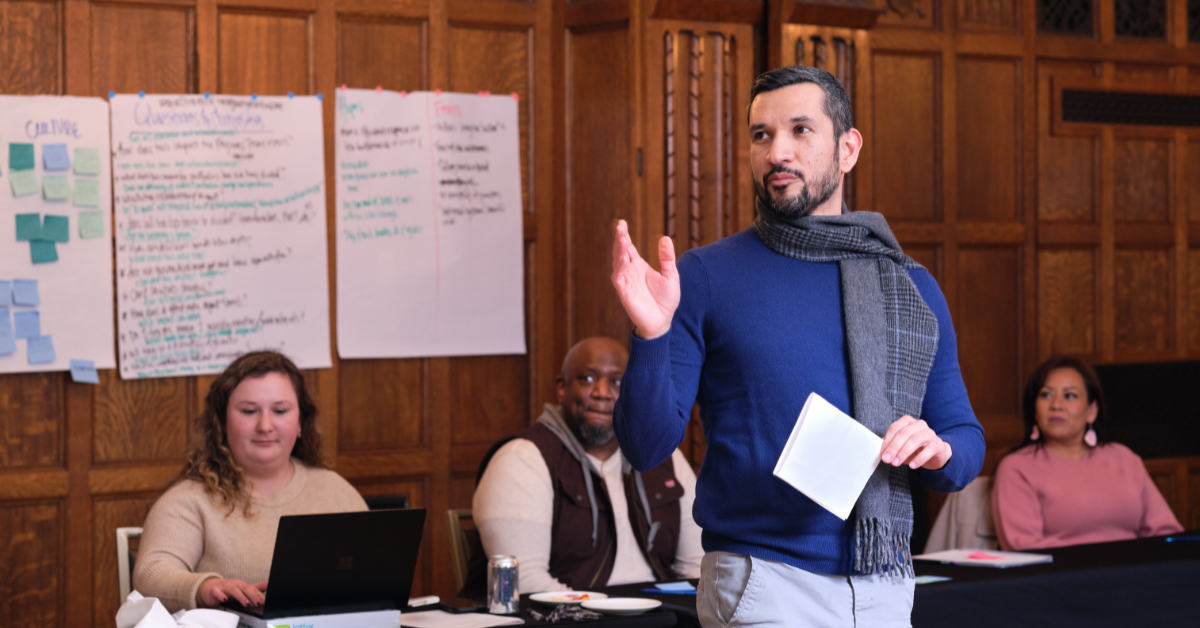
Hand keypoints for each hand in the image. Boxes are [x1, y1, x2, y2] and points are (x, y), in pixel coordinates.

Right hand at [197, 578, 267, 607]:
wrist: (210, 588)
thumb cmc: (229, 590)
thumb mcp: (243, 589)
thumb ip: (256, 588)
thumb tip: (270, 584)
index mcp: (242, 585)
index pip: (253, 590)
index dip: (259, 596)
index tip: (265, 602)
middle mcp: (235, 585)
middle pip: (245, 588)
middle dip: (253, 596)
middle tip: (259, 603)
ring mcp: (224, 587)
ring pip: (233, 590)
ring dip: (240, 596)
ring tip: (246, 603)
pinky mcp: (214, 591)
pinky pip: (217, 592)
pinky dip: (220, 595)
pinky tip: (224, 599)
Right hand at [611, 220, 679, 338]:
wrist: (663, 321)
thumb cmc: (666, 300)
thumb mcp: (671, 275)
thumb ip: (667, 258)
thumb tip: (665, 238)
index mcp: (639, 265)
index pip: (628, 247)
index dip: (624, 236)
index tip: (622, 223)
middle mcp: (630, 271)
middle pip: (621, 252)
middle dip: (619, 239)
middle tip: (619, 226)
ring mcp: (626, 282)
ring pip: (618, 263)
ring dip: (618, 250)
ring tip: (621, 238)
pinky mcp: (624, 293)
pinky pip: (618, 278)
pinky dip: (619, 268)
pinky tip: (622, 259)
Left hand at [880, 416, 951, 470]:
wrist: (935, 454)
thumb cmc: (916, 449)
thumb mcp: (901, 446)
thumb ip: (891, 446)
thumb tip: (882, 451)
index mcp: (908, 421)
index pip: (895, 428)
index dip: (887, 441)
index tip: (882, 453)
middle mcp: (919, 424)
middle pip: (904, 433)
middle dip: (894, 447)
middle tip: (887, 460)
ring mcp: (929, 433)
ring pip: (915, 440)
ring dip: (903, 453)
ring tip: (896, 463)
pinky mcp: (938, 444)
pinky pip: (928, 450)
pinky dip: (919, 458)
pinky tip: (912, 465)